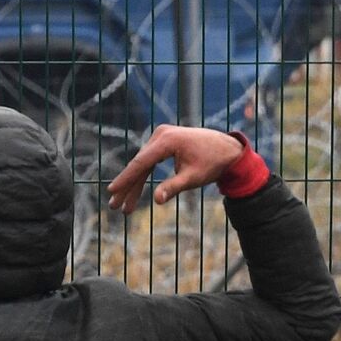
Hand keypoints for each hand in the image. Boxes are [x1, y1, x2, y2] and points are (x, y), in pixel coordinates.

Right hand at [106, 125, 245, 213]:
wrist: (228, 149)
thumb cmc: (213, 163)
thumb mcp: (193, 178)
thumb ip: (173, 187)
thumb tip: (157, 199)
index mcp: (167, 141)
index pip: (141, 162)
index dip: (125, 179)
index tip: (112, 191)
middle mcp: (161, 135)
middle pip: (139, 164)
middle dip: (128, 187)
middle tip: (114, 206)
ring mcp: (161, 136)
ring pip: (142, 164)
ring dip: (134, 184)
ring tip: (124, 206)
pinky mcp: (163, 140)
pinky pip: (148, 160)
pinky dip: (143, 175)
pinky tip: (134, 191)